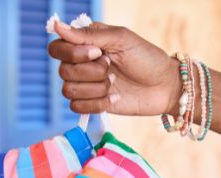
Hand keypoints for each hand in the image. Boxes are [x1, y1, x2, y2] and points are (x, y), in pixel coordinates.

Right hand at [48, 21, 180, 115]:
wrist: (164, 87)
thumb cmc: (146, 58)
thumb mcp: (120, 39)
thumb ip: (88, 35)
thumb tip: (57, 26)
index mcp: (86, 44)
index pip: (57, 48)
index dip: (72, 53)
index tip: (98, 52)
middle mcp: (83, 65)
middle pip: (63, 72)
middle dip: (91, 72)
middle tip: (111, 68)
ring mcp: (88, 86)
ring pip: (69, 91)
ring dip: (95, 89)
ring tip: (114, 83)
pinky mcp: (94, 104)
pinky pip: (78, 108)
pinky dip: (97, 104)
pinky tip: (115, 98)